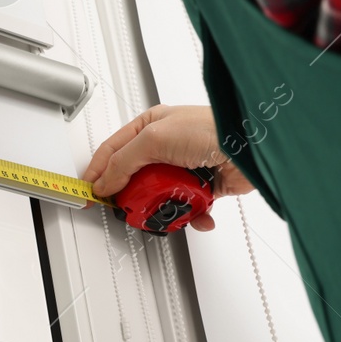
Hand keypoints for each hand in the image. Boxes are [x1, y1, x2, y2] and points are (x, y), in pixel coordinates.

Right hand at [80, 105, 253, 231]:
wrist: (251, 145)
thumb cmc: (211, 128)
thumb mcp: (153, 138)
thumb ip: (123, 161)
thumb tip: (106, 182)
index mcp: (150, 126)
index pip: (113, 151)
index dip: (98, 172)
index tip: (89, 192)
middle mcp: (166, 145)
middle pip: (135, 178)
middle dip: (133, 195)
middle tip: (127, 207)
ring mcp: (183, 167)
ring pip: (159, 196)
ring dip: (164, 206)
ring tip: (167, 207)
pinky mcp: (202, 186)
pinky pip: (187, 207)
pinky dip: (191, 216)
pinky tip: (194, 215)